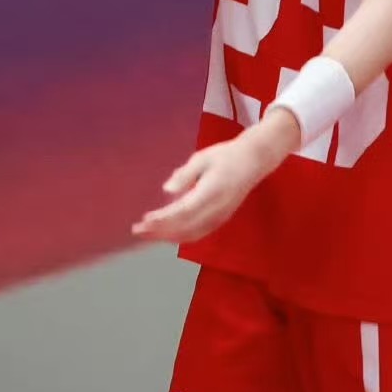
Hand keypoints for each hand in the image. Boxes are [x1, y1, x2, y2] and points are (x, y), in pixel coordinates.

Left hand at [132, 123, 288, 243]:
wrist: (254, 160)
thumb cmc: (227, 155)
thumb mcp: (203, 158)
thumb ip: (185, 175)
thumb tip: (167, 190)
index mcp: (211, 192)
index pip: (183, 212)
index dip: (163, 220)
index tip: (145, 221)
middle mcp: (216, 209)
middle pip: (185, 227)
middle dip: (159, 232)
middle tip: (137, 230)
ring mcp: (220, 217)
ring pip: (191, 234)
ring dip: (168, 236)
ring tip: (147, 234)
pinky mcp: (221, 219)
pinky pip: (198, 233)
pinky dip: (180, 236)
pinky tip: (167, 234)